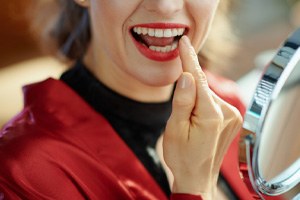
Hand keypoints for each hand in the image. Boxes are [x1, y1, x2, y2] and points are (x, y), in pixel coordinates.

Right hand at [163, 36, 241, 198]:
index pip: (198, 79)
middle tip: (178, 114)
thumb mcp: (175, 130)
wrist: (197, 178)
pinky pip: (212, 102)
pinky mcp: (232, 119)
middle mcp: (227, 112)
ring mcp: (232, 116)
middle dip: (187, 90)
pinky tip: (196, 121)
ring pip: (206, 95)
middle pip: (202, 87)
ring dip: (194, 100)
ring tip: (187, 124)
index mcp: (211, 115)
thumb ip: (182, 101)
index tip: (184, 42)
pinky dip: (202, 104)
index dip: (188, 59)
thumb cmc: (182, 157)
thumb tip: (187, 76)